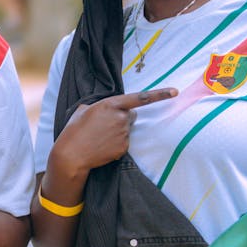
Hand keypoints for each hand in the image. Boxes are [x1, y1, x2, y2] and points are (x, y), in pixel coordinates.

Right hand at [50, 88, 177, 177]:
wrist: (72, 155)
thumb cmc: (74, 130)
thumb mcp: (83, 110)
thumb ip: (100, 106)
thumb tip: (107, 111)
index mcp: (110, 104)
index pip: (140, 98)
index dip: (160, 94)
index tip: (175, 91)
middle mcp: (120, 118)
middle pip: (131, 114)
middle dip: (123, 117)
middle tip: (105, 125)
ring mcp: (123, 134)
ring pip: (127, 129)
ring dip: (117, 131)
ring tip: (99, 137)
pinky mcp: (124, 147)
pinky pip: (124, 142)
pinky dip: (116, 144)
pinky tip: (102, 146)